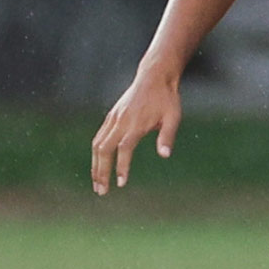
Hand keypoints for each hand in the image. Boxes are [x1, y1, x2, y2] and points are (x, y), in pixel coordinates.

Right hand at [90, 72, 181, 193]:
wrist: (154, 77)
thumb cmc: (166, 99)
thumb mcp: (173, 116)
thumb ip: (167, 136)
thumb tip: (165, 155)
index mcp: (136, 123)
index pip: (124, 149)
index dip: (121, 166)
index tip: (121, 183)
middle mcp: (121, 121)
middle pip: (104, 149)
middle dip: (101, 172)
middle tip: (102, 191)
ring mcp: (113, 118)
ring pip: (97, 144)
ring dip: (95, 165)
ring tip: (97, 184)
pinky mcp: (111, 116)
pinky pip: (99, 137)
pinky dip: (96, 153)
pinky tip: (98, 165)